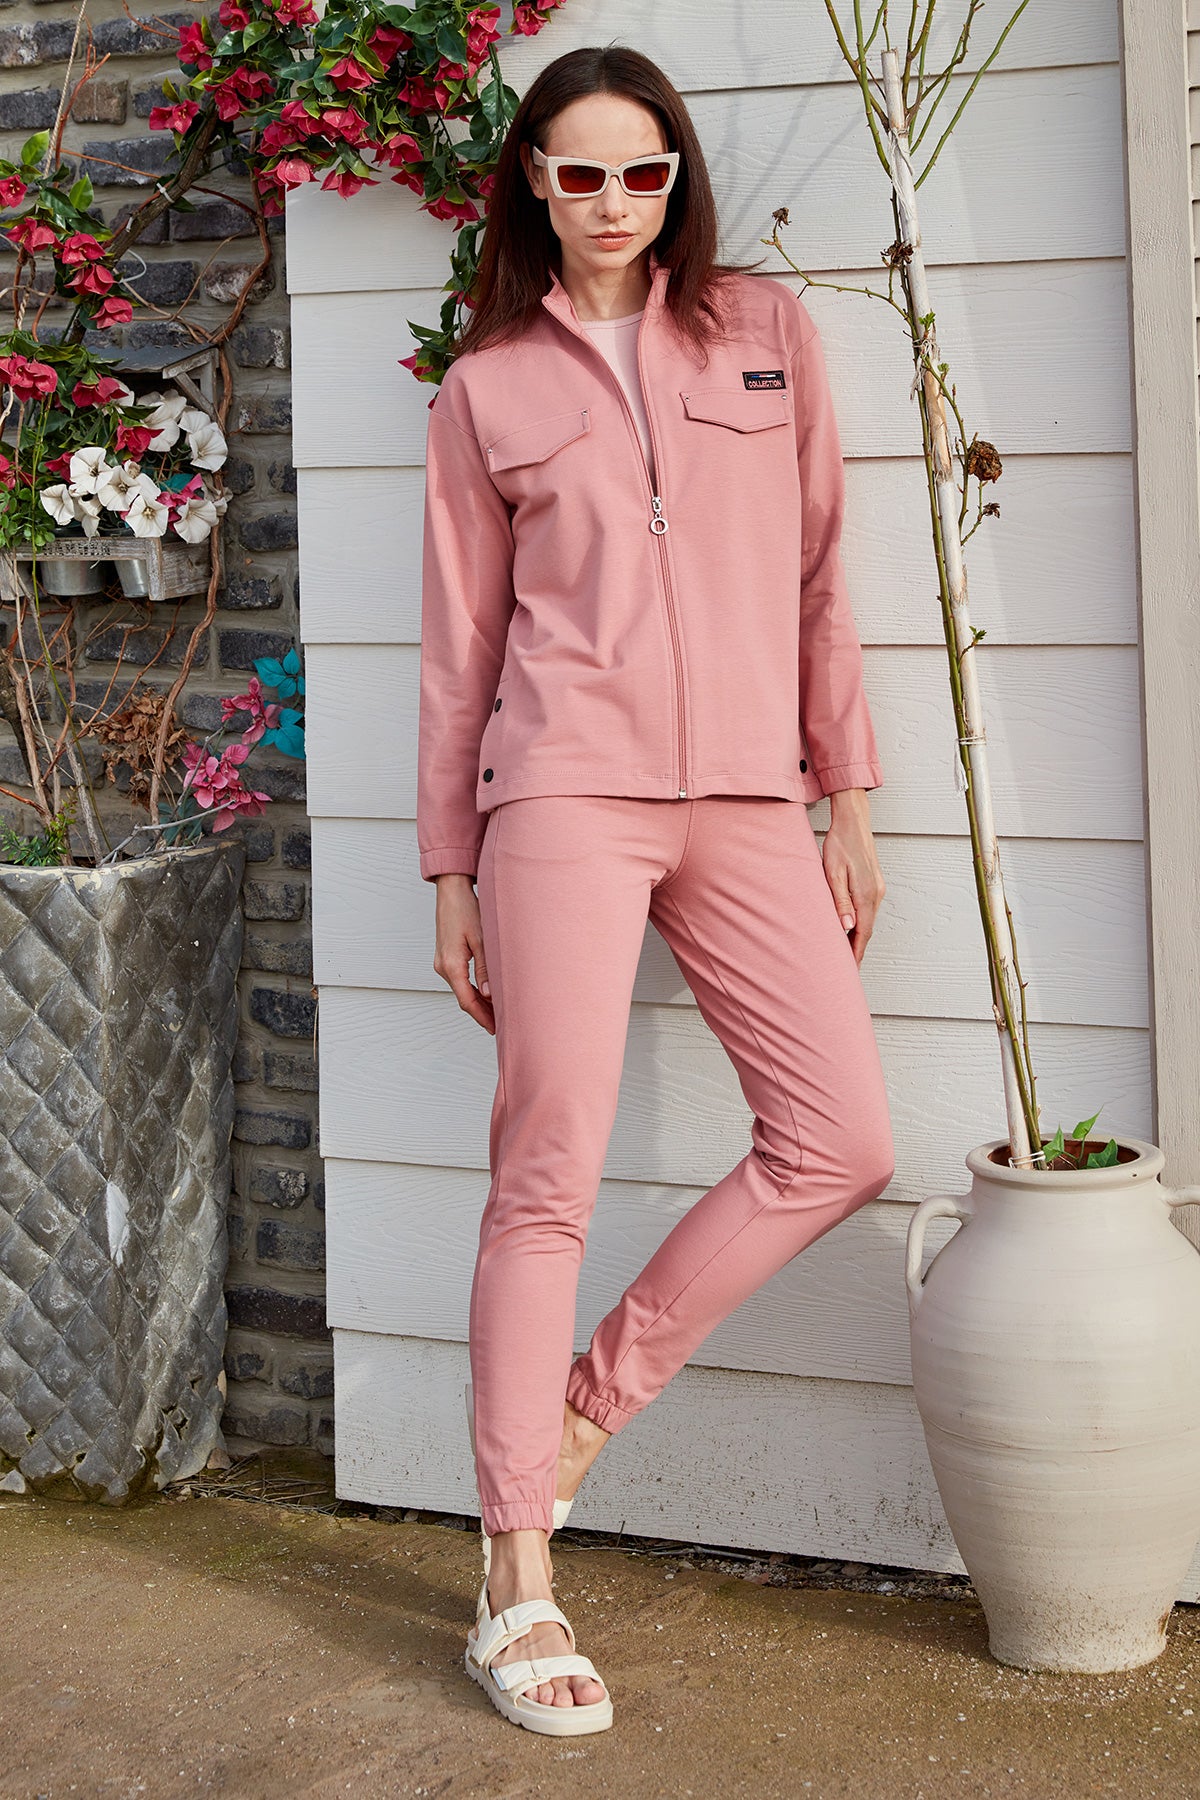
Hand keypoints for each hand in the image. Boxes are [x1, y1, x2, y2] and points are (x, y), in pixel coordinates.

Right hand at [433, 873, 494, 1032]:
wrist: (451, 892)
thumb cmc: (466, 910)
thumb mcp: (481, 939)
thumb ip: (486, 969)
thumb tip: (490, 994)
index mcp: (451, 965)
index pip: (467, 1001)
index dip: (482, 1017)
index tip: (495, 1028)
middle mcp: (443, 967)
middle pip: (463, 998)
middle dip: (482, 1013)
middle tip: (501, 1023)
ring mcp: (442, 962)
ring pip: (461, 990)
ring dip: (478, 1001)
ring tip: (498, 1010)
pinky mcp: (445, 957)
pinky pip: (459, 980)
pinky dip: (472, 989)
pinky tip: (486, 992)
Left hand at [820, 788, 884, 967]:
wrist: (853, 821)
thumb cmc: (840, 844)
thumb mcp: (833, 873)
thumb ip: (841, 901)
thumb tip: (847, 927)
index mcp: (866, 894)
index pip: (863, 932)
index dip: (856, 952)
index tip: (850, 969)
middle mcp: (876, 893)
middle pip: (868, 929)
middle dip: (857, 949)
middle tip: (846, 967)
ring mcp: (877, 888)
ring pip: (868, 920)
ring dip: (858, 936)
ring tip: (845, 951)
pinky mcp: (874, 883)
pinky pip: (868, 910)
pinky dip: (861, 922)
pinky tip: (851, 926)